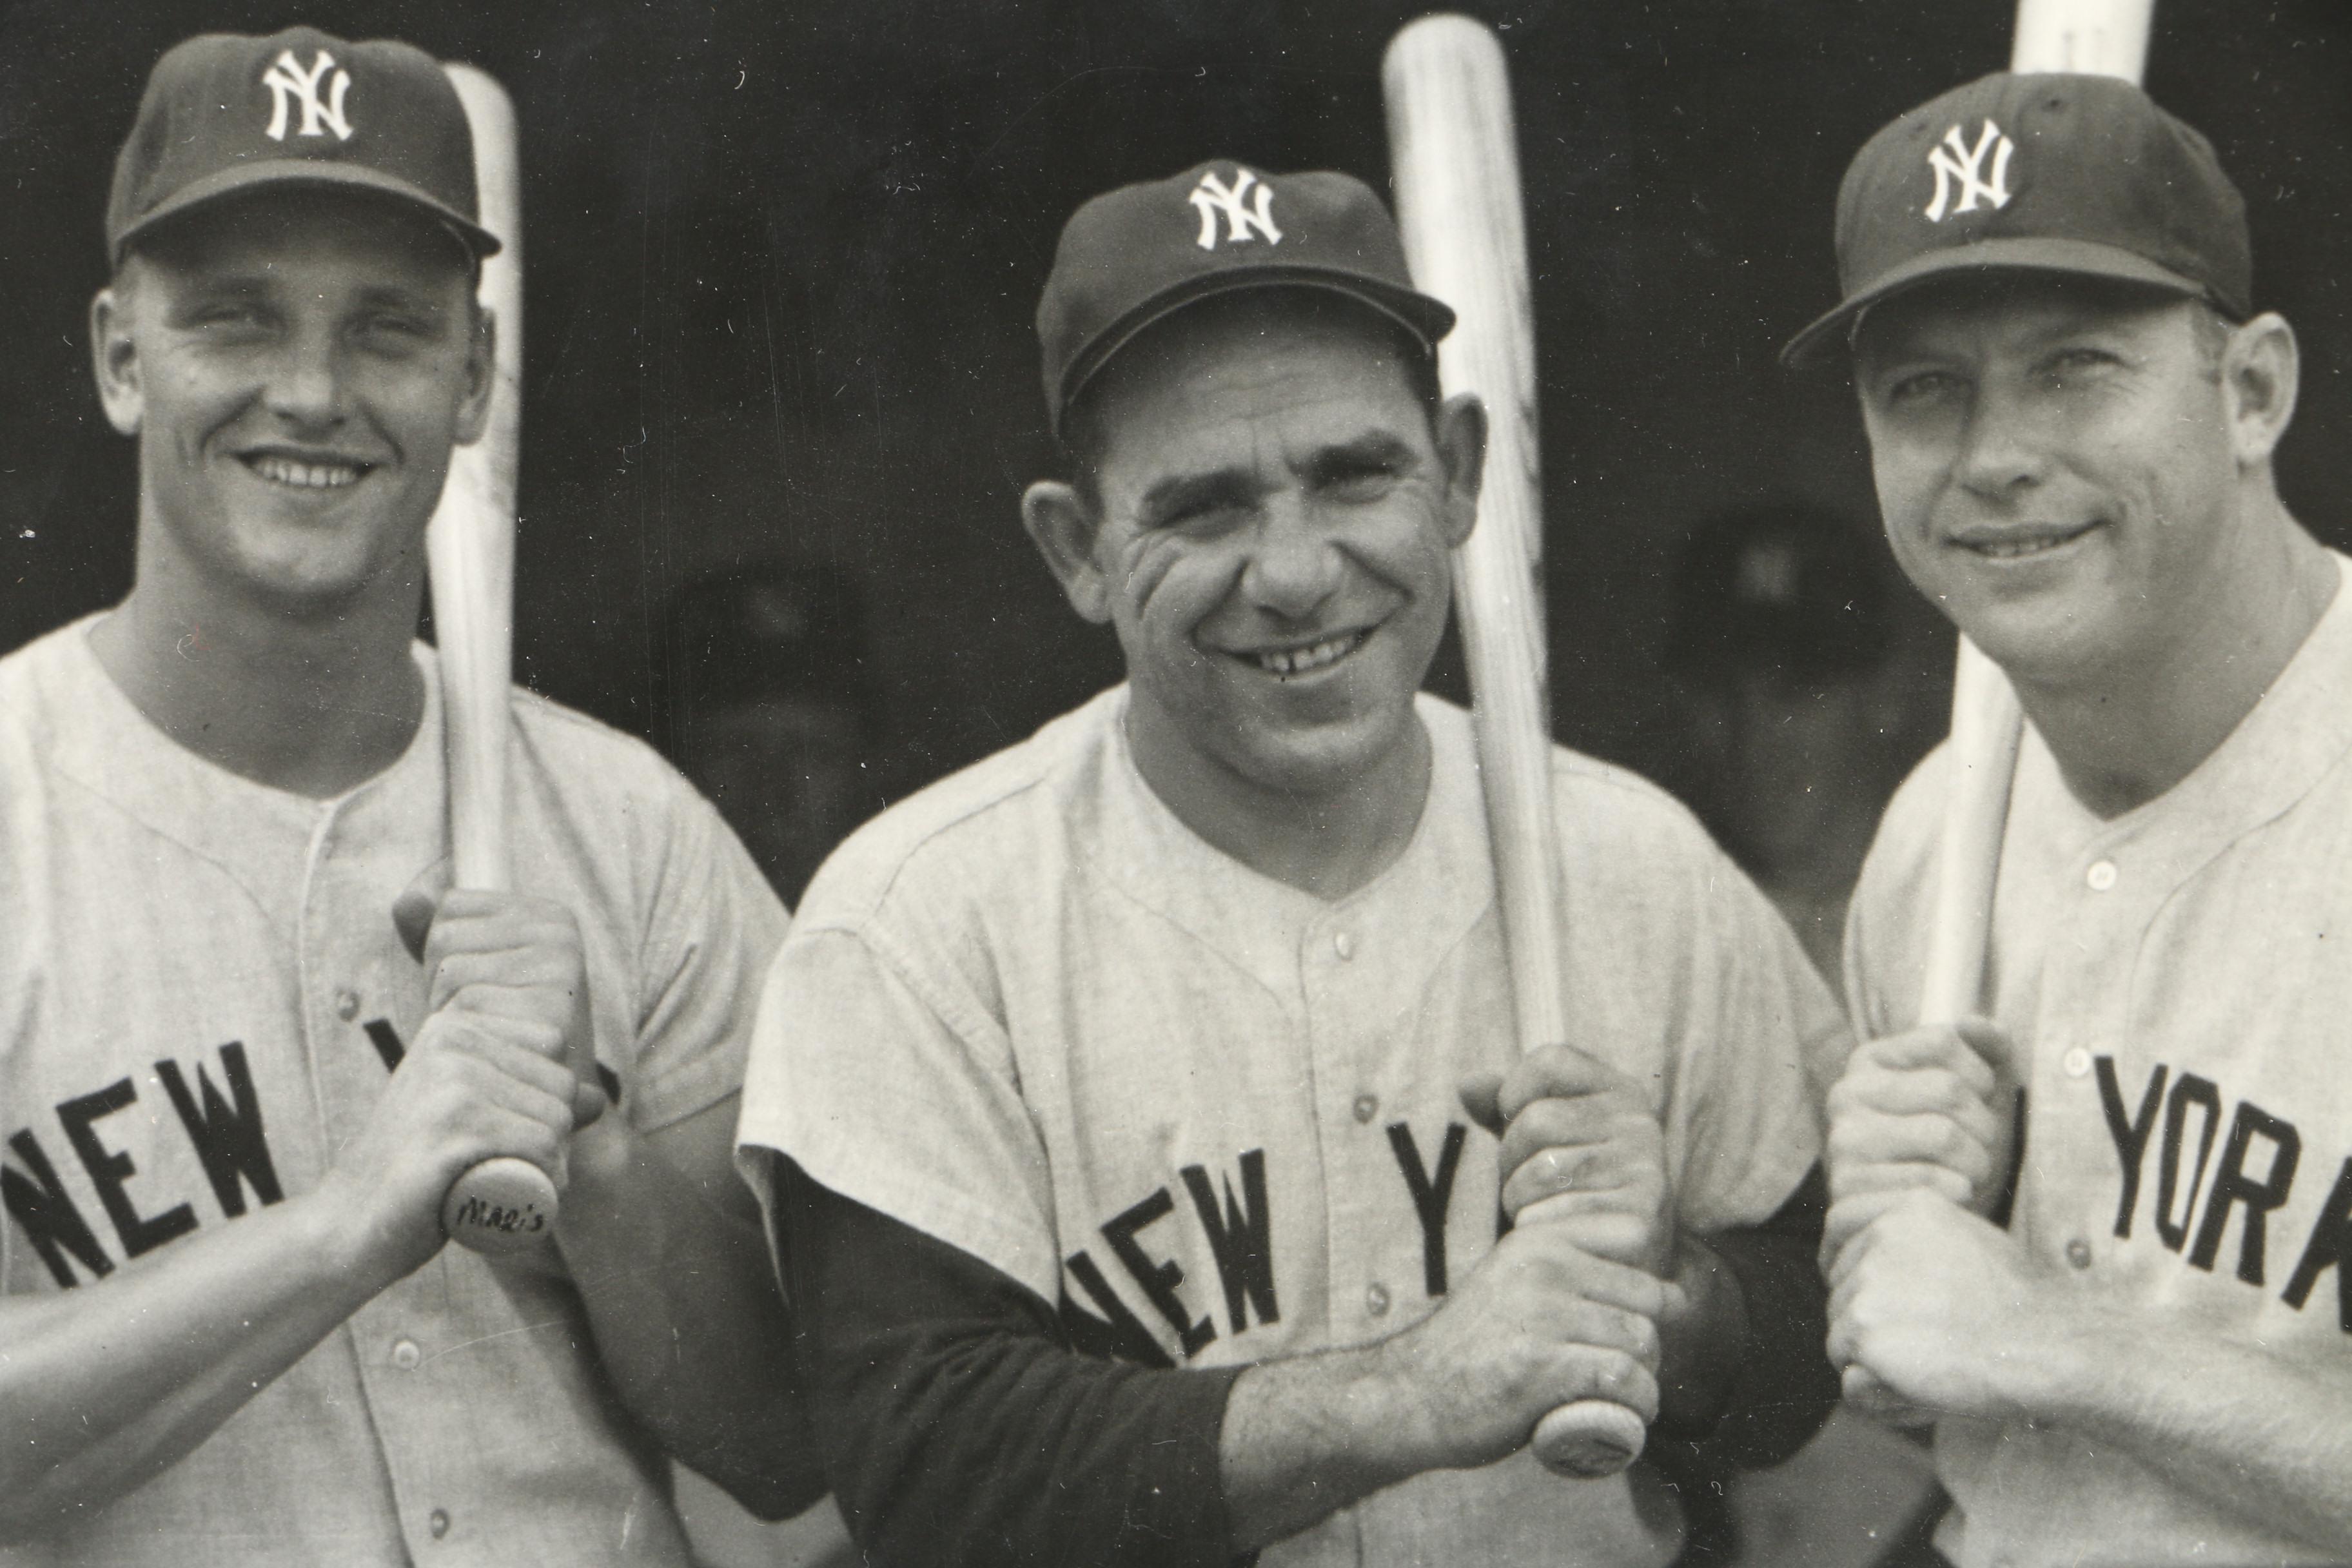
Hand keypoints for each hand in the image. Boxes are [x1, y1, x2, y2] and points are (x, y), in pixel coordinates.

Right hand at [316, 1004, 586, 1278]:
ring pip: (555, 1120)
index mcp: (454, 1026)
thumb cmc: (420, 1169)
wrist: (350, 1224)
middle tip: (512, 1168)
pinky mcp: (453, 1130)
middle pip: (560, 1086)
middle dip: (555, 1135)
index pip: (552, 1045)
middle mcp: (452, 1044)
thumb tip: (598, 1097)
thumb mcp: (472, 1117)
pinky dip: (545, 1178)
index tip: (509, 1128)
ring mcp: (451, 1085)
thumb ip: (528, 1098)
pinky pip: (539, 1147)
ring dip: (553, 1163)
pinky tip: (513, 1194)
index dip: (548, 1096)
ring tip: (507, 1183)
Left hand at [395, 886, 601, 1121]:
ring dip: (451, 1012)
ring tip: (488, 1036)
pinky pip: (463, 1004)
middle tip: (484, 1020)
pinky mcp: (548, 1007)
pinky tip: (492, 1050)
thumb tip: (410, 901)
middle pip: (445, 937)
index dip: (444, 955)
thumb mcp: (472, 971)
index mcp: (547, 916)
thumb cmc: (502, 1037)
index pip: (449, 906)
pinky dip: (463, 1033)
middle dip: (443, 984)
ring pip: (449, 971)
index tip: (480, 988)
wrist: (541, 1105)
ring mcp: (558, 968)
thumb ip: (436, 928)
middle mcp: (560, 934)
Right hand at [1369, 1220, 1673, 1472]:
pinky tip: (1622, 1417)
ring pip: (1641, 1342)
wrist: (1410, 1396)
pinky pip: (1624, 1379)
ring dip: (1645, 1380)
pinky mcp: (1543, 1365)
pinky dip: (1636, 1405)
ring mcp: (1543, 1314)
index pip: (1634, 1241)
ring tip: (1621, 1401)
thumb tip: (1669, 1290)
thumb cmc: (1473, 1351)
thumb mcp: (1514, 1285)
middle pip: (1648, 1299)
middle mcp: (1543, 1265)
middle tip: (1623, 1376)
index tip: (1625, 1328)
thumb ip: (1568, 1274)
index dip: (1649, 1291)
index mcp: (1538, 1240)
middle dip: (1648, 1342)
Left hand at [1462, 1044, 1671, 1277]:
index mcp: (1621, 1094)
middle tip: (1534, 1187)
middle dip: (1512, 1160)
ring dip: (1521, 1199)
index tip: (1522, 1127)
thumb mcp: (1541, 1140)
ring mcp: (1643, 1173)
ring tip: (1547, 1211)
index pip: (1549, 1061)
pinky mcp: (1636, 1223)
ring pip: (1537, 1170)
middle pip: (1535, 1121)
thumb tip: (1467, 1084)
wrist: (1611, 1268)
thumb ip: (1507, 1108)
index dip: (1515, 1093)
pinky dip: (1536, 1230)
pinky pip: (1549, 1214)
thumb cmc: (1569, 1194)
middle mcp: (1640, 1126)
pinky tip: (1558, 1237)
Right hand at [1822, 1020, 2013, 1272]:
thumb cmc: (1958, 1148)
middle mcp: (1846, 1095)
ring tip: (1965, 1173)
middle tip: (1976, 1148)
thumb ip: (1985, 1046)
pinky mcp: (1852, 1193)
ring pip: (1944, 1135)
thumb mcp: (1978, 1092)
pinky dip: (1956, 1193)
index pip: (1944, 1041)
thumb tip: (1974, 1023)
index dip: (1980, 1075)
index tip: (1978, 1101)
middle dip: (1983, 1126)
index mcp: (1870, 1062)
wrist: (1929, 1222)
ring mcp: (1845, 1144)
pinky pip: (1930, 1184)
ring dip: (1975, 1162)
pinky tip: (1949, 1198)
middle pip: (1949, 1090)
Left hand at [1826, 1188, 2055, 1426]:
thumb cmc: (2020, 1307)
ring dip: (1874, 1357)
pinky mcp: (1863, 1330)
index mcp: (1907, 1209)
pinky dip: (1878, 1390)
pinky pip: (1848, 1371)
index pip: (1839, 1228)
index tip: (1866, 1298)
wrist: (2043, 1348)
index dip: (1844, 1266)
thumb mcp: (1971, 1243)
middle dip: (1867, 1319)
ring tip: (1931, 1367)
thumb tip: (1876, 1261)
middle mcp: (1881, 1236)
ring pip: (1841, 1331)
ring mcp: (1868, 1282)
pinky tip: (1921, 1390)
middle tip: (1921, 1346)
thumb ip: (1918, 1243)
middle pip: (1839, 1286)